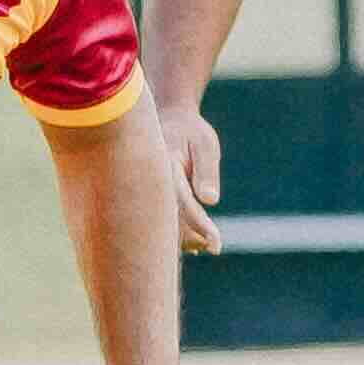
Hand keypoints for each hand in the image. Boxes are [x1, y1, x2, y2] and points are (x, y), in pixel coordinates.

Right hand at [158, 99, 222, 255]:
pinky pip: (159, 221)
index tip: (215, 246)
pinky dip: (175, 235)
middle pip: (168, 221)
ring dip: (182, 240)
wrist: (168, 117)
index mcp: (165, 168)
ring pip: (161, 225)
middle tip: (213, 247)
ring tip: (207, 246)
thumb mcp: (205, 144)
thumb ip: (206, 171)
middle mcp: (152, 182)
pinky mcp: (151, 196)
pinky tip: (195, 244)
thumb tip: (210, 200)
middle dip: (190, 239)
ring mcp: (147, 190)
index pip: (183, 203)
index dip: (200, 226)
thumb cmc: (191, 131)